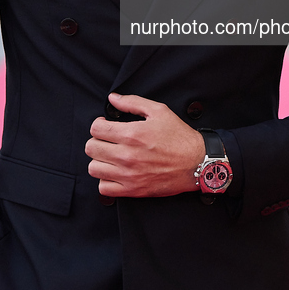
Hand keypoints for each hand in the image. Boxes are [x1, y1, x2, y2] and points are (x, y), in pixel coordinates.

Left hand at [85, 93, 204, 196]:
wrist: (197, 163)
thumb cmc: (179, 137)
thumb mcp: (159, 111)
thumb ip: (132, 102)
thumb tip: (113, 99)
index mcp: (131, 134)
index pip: (95, 129)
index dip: (98, 124)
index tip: (105, 125)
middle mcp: (127, 155)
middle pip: (91, 148)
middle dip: (97, 140)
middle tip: (108, 140)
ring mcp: (128, 175)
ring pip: (94, 168)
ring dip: (99, 160)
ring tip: (110, 156)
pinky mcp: (133, 190)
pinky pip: (104, 188)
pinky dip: (105, 180)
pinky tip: (115, 172)